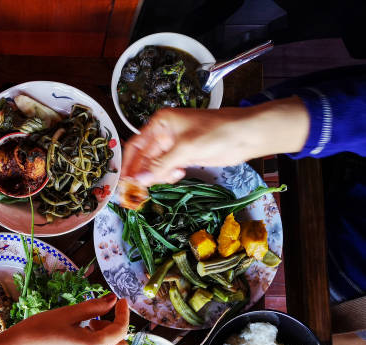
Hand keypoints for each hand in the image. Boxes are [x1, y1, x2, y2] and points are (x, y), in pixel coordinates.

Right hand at [0, 294, 129, 344]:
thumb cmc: (38, 329)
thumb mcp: (68, 314)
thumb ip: (94, 307)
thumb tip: (113, 300)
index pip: (120, 330)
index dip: (123, 313)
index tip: (120, 300)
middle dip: (115, 329)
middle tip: (97, 316)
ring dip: (106, 338)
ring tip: (85, 325)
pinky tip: (77, 335)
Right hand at [121, 96, 309, 186]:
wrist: (247, 135)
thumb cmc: (217, 133)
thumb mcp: (186, 149)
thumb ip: (160, 166)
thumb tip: (138, 181)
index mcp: (160, 124)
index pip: (135, 146)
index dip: (128, 164)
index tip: (123, 183)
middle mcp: (164, 133)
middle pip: (144, 157)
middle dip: (141, 174)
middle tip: (137, 193)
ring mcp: (175, 145)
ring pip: (155, 166)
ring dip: (157, 176)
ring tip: (168, 179)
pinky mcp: (186, 155)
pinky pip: (168, 168)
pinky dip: (169, 175)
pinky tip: (179, 175)